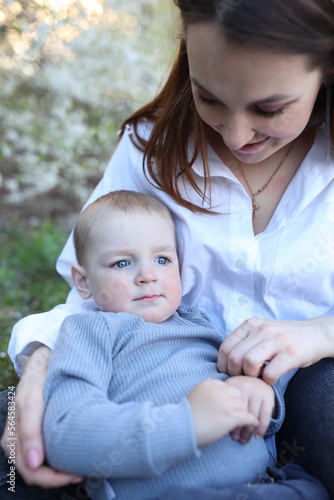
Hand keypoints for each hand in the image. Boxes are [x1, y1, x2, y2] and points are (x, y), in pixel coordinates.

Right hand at [1, 346, 81, 486]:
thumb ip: (31, 431)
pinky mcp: (33, 434)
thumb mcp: (33, 401)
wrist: (43, 362)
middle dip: (58, 477)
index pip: (32, 471)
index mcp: (13, 438)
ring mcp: (24, 440)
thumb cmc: (38, 380)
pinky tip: (72, 455)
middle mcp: (15, 443)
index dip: (54, 478)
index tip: (77, 473)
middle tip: (83, 471)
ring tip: (81, 464)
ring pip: (40, 469)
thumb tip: (34, 463)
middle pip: (36, 474)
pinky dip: (58, 461)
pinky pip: (43, 457)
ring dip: (59, 472)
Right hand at [187, 378, 258, 446]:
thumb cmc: (187, 414)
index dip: (231, 397)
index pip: (228, 387)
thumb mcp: (196, 394)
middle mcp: (219, 391)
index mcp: (210, 384)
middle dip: (239, 404)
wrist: (182, 428)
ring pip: (243, 405)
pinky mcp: (230, 417)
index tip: (232, 405)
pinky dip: (252, 421)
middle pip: (238, 394)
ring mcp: (225, 403)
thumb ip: (205, 388)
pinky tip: (253, 424)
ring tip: (247, 422)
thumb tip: (209, 380)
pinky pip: (247, 417)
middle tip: (240, 414)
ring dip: (245, 413)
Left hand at [218, 317, 332, 384]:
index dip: (223, 365)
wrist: (315, 334)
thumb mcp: (261, 332)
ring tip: (257, 378)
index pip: (226, 346)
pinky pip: (270, 372)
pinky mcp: (291, 353)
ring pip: (249, 362)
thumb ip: (245, 341)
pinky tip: (271, 379)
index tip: (229, 374)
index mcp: (251, 324)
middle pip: (235, 356)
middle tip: (244, 379)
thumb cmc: (283, 338)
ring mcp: (277, 340)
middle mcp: (262, 330)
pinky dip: (267, 381)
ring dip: (250, 376)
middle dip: (235, 373)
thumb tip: (225, 362)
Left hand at [225, 376, 274, 442]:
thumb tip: (207, 408)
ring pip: (252, 415)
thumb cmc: (239, 387)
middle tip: (234, 438)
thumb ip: (220, 396)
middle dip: (237, 427)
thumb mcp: (229, 388)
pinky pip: (265, 416)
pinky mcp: (268, 397)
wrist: (258, 377)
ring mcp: (257, 392)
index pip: (228, 404)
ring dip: (248, 431)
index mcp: (232, 384)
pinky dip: (261, 428)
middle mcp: (245, 386)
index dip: (226, 418)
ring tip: (243, 440)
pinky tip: (257, 436)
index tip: (223, 430)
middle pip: (240, 410)